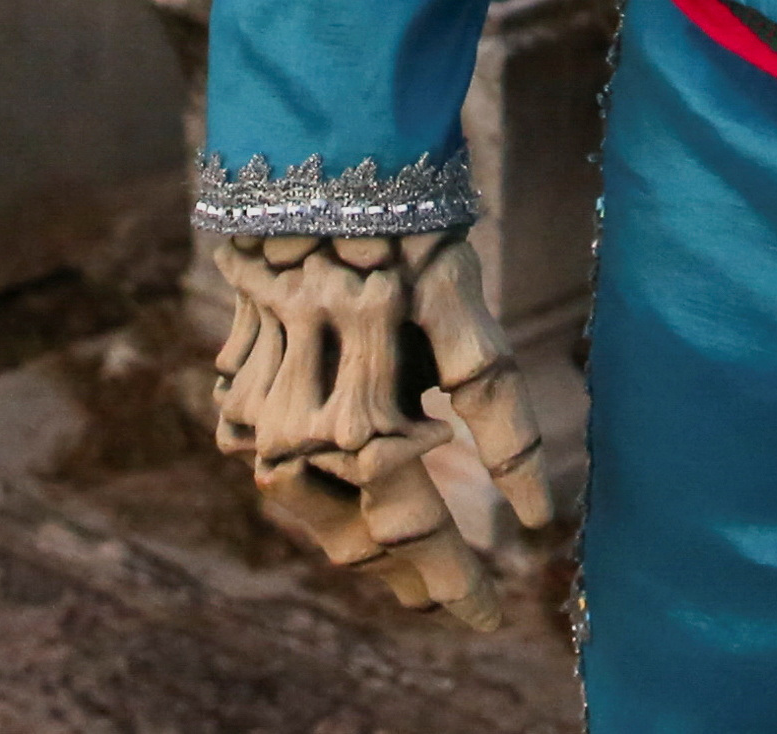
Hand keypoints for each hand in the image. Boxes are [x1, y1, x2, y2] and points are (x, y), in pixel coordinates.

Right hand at [214, 228, 557, 626]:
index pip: (418, 534)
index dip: (458, 584)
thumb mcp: (463, 313)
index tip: (497, 616)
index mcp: (363, 423)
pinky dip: (319, 490)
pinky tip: (349, 489)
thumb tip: (542, 519)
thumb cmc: (408, 228)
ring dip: (364, 541)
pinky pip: (276, 467)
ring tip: (409, 564)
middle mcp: (300, 436)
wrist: (313, 161)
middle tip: (458, 597)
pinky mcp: (235, 392)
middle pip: (362, 538)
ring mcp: (258, 418)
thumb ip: (498, 417)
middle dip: (414, 575)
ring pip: (316, 513)